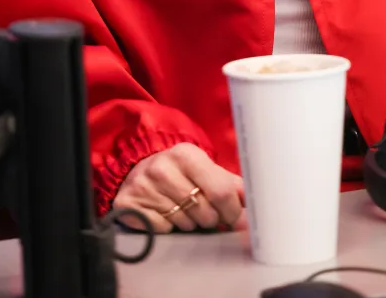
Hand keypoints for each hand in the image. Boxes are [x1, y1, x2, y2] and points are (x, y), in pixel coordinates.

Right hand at [112, 142, 244, 232]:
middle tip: (204, 211)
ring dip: (190, 223)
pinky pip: (164, 229)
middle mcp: (163, 167)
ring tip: (183, 209)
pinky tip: (164, 213)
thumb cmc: (179, 173)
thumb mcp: (204, 169)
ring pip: (185, 224)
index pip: (222, 192)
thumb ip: (230, 185)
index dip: (233, 211)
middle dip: (211, 219)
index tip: (233, 217)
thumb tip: (255, 205)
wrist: (137, 172)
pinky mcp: (130, 205)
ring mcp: (145, 186)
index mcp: (187, 154)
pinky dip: (168, 227)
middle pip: (206, 213)